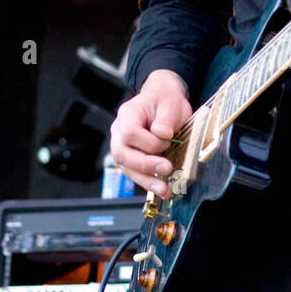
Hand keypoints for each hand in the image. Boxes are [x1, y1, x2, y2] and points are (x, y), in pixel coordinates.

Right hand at [109, 70, 191, 196]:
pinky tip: (163, 190)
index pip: (129, 132)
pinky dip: (148, 182)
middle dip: (145, 165)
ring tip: (164, 190)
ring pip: (127, 168)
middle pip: (122, 153)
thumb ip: (166, 119)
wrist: (163, 102)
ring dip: (146, 180)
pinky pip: (135, 173)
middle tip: (167, 168)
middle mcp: (119, 131)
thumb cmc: (165, 101)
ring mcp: (122, 146)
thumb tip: (162, 134)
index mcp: (128, 114)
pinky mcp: (130, 158)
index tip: (168, 140)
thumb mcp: (171, 103)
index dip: (148, 142)